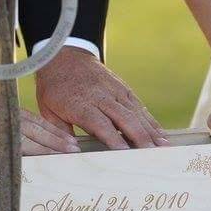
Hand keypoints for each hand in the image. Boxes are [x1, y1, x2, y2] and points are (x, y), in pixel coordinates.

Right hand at [0, 73, 80, 156]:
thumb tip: (11, 146)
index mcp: (0, 108)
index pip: (33, 121)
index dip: (53, 132)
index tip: (71, 143)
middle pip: (31, 130)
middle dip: (54, 142)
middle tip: (75, 153)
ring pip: (16, 139)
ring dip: (39, 151)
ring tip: (58, 160)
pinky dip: (6, 158)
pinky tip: (20, 167)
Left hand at [35, 47, 168, 148]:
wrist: (63, 55)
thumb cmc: (54, 87)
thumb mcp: (47, 109)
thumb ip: (60, 131)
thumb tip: (70, 152)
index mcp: (80, 104)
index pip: (100, 124)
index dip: (114, 138)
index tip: (126, 153)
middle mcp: (100, 96)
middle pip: (123, 118)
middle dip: (139, 137)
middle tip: (151, 154)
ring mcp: (113, 90)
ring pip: (135, 112)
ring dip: (150, 130)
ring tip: (163, 147)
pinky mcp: (122, 87)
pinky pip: (138, 105)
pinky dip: (150, 119)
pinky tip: (159, 132)